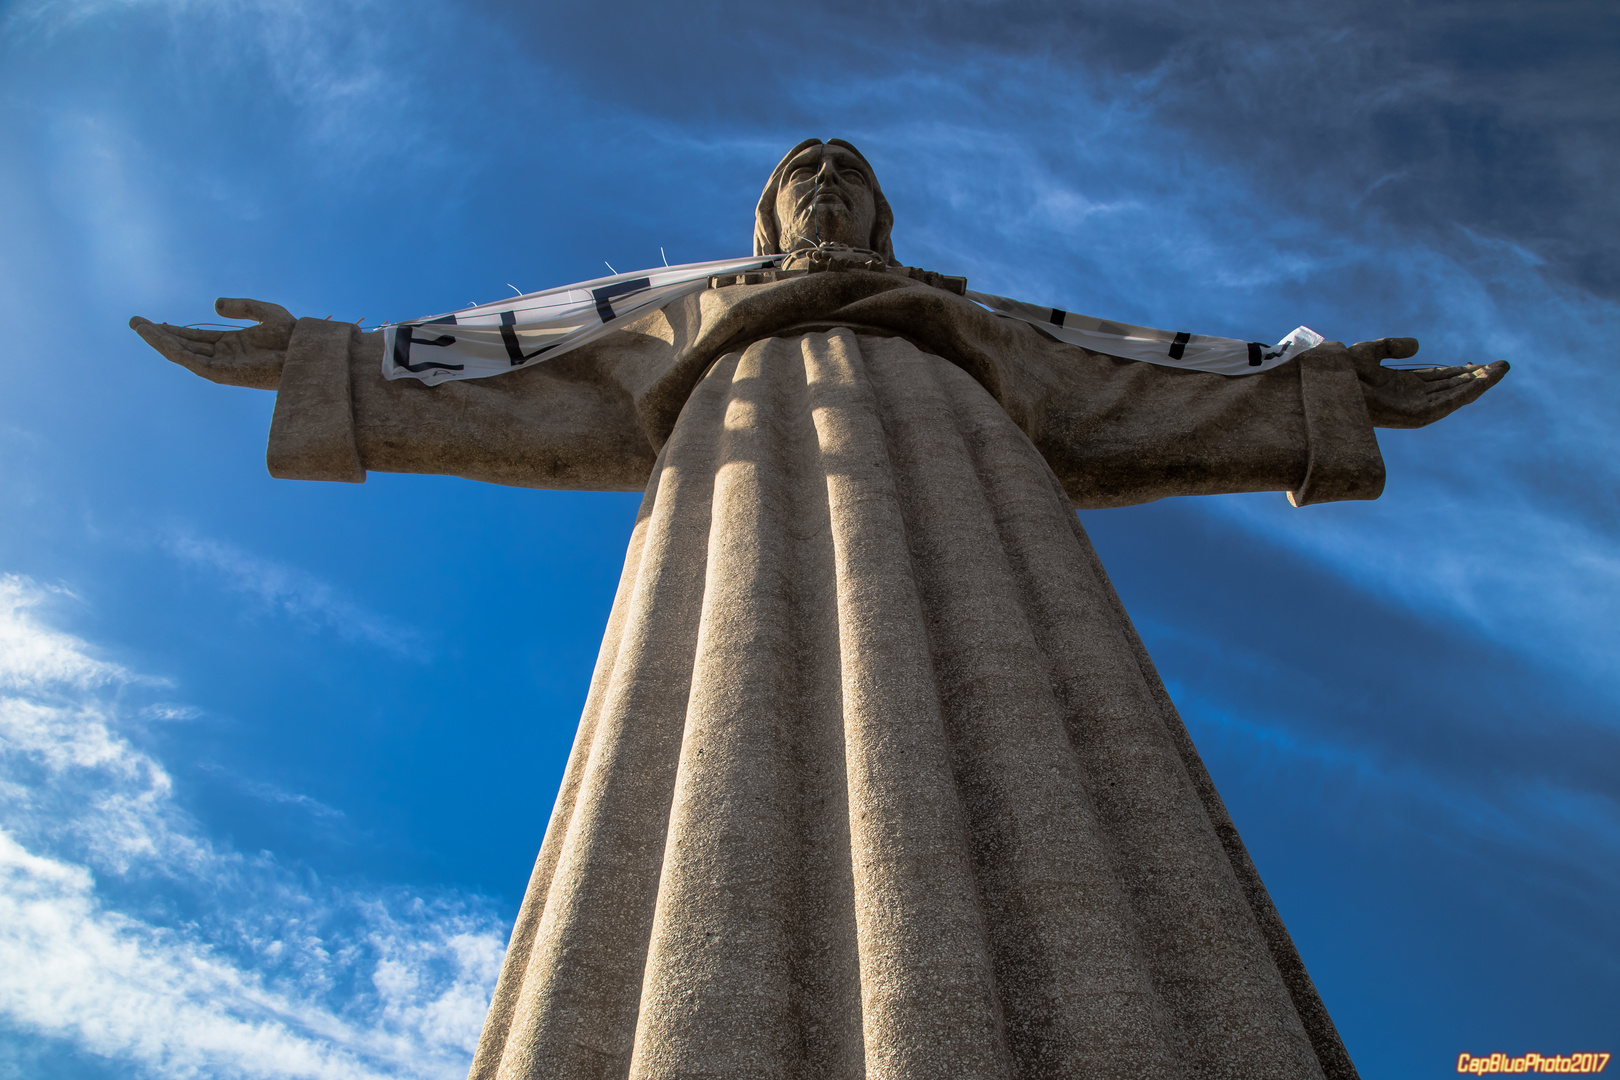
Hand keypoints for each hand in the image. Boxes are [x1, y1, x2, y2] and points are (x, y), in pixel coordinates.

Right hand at [129, 298, 295, 388]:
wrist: (305, 352)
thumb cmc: (293, 335)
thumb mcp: (265, 311)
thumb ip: (241, 306)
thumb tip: (214, 305)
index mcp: (232, 344)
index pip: (196, 337)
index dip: (174, 330)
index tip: (154, 321)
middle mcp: (224, 356)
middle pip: (184, 345)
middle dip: (159, 334)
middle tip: (135, 322)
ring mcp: (222, 365)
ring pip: (183, 353)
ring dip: (159, 340)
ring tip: (138, 326)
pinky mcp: (222, 373)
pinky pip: (191, 361)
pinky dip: (173, 350)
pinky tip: (158, 337)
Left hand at [1347, 337, 1508, 428]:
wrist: (1332, 386)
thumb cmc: (1343, 372)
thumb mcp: (1371, 351)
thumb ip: (1394, 346)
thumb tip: (1419, 346)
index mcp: (1403, 386)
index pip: (1440, 379)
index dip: (1461, 371)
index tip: (1481, 363)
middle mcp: (1412, 398)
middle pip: (1452, 386)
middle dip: (1477, 376)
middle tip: (1501, 365)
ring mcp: (1415, 408)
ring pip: (1456, 395)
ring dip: (1479, 383)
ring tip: (1501, 370)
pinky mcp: (1417, 416)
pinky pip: (1449, 403)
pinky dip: (1467, 392)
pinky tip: (1483, 380)